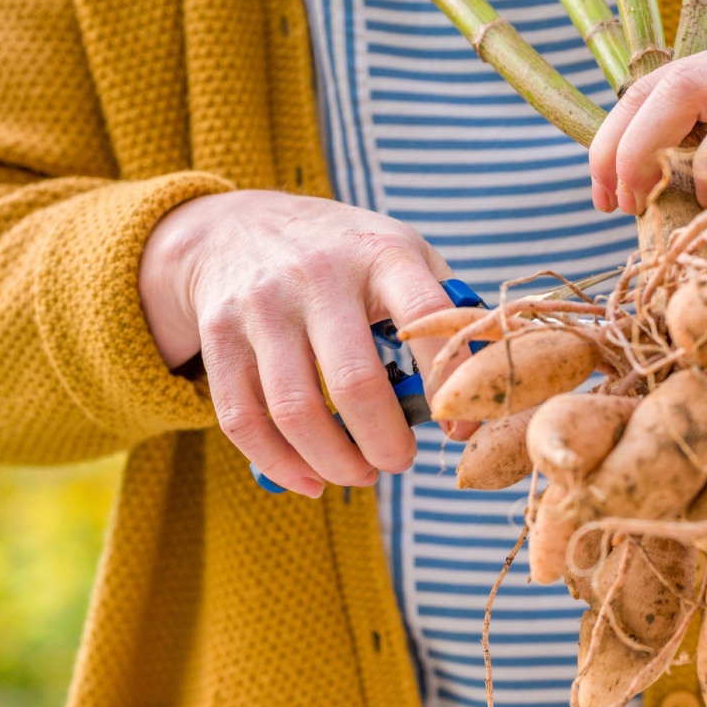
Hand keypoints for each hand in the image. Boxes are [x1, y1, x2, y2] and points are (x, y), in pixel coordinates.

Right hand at [139, 190, 472, 497]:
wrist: (234, 226)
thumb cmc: (343, 255)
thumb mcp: (399, 253)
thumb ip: (446, 310)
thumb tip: (486, 384)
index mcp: (381, 255)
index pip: (426, 318)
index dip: (449, 383)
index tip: (459, 428)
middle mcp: (317, 276)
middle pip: (354, 383)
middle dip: (385, 443)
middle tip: (401, 462)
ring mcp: (262, 306)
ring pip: (295, 412)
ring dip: (335, 463)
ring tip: (360, 473)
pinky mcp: (220, 337)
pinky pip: (243, 419)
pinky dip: (279, 464)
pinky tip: (310, 479)